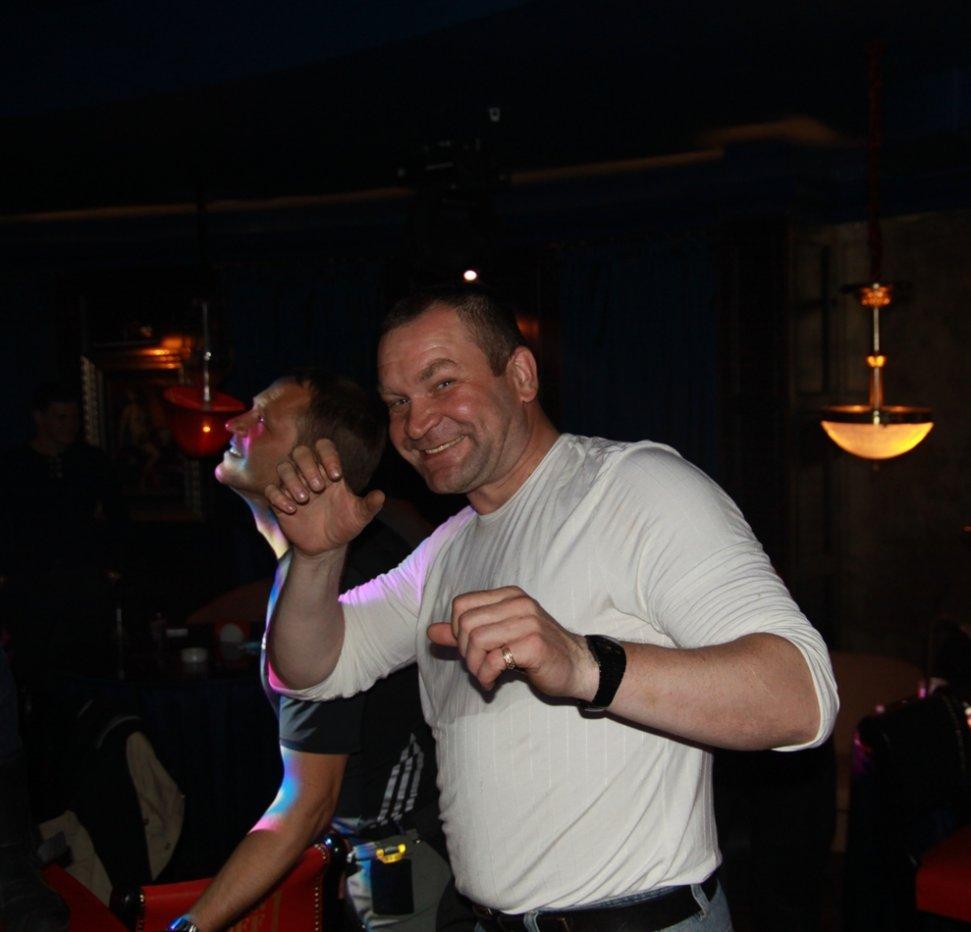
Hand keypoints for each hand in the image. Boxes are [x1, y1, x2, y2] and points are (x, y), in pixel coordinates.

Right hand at [264, 440, 384, 557]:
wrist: (327, 546)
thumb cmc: (344, 525)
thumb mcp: (360, 516)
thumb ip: (369, 505)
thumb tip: (381, 495)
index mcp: (329, 471)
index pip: (324, 447)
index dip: (328, 455)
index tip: (336, 476)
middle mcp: (310, 474)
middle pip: (300, 452)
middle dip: (308, 466)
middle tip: (319, 488)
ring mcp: (293, 486)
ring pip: (283, 468)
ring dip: (292, 480)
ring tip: (305, 500)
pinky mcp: (280, 501)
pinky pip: (271, 490)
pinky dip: (279, 497)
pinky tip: (292, 509)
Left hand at [426, 586, 597, 698]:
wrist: (578, 667)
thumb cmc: (536, 652)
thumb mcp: (500, 637)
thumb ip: (465, 633)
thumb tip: (431, 631)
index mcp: (509, 596)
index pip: (461, 604)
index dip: (456, 630)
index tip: (469, 649)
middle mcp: (518, 603)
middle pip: (466, 623)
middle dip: (464, 652)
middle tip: (476, 667)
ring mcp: (528, 622)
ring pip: (477, 640)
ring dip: (474, 667)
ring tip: (484, 676)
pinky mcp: (535, 645)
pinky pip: (494, 659)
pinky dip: (486, 676)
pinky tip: (492, 683)